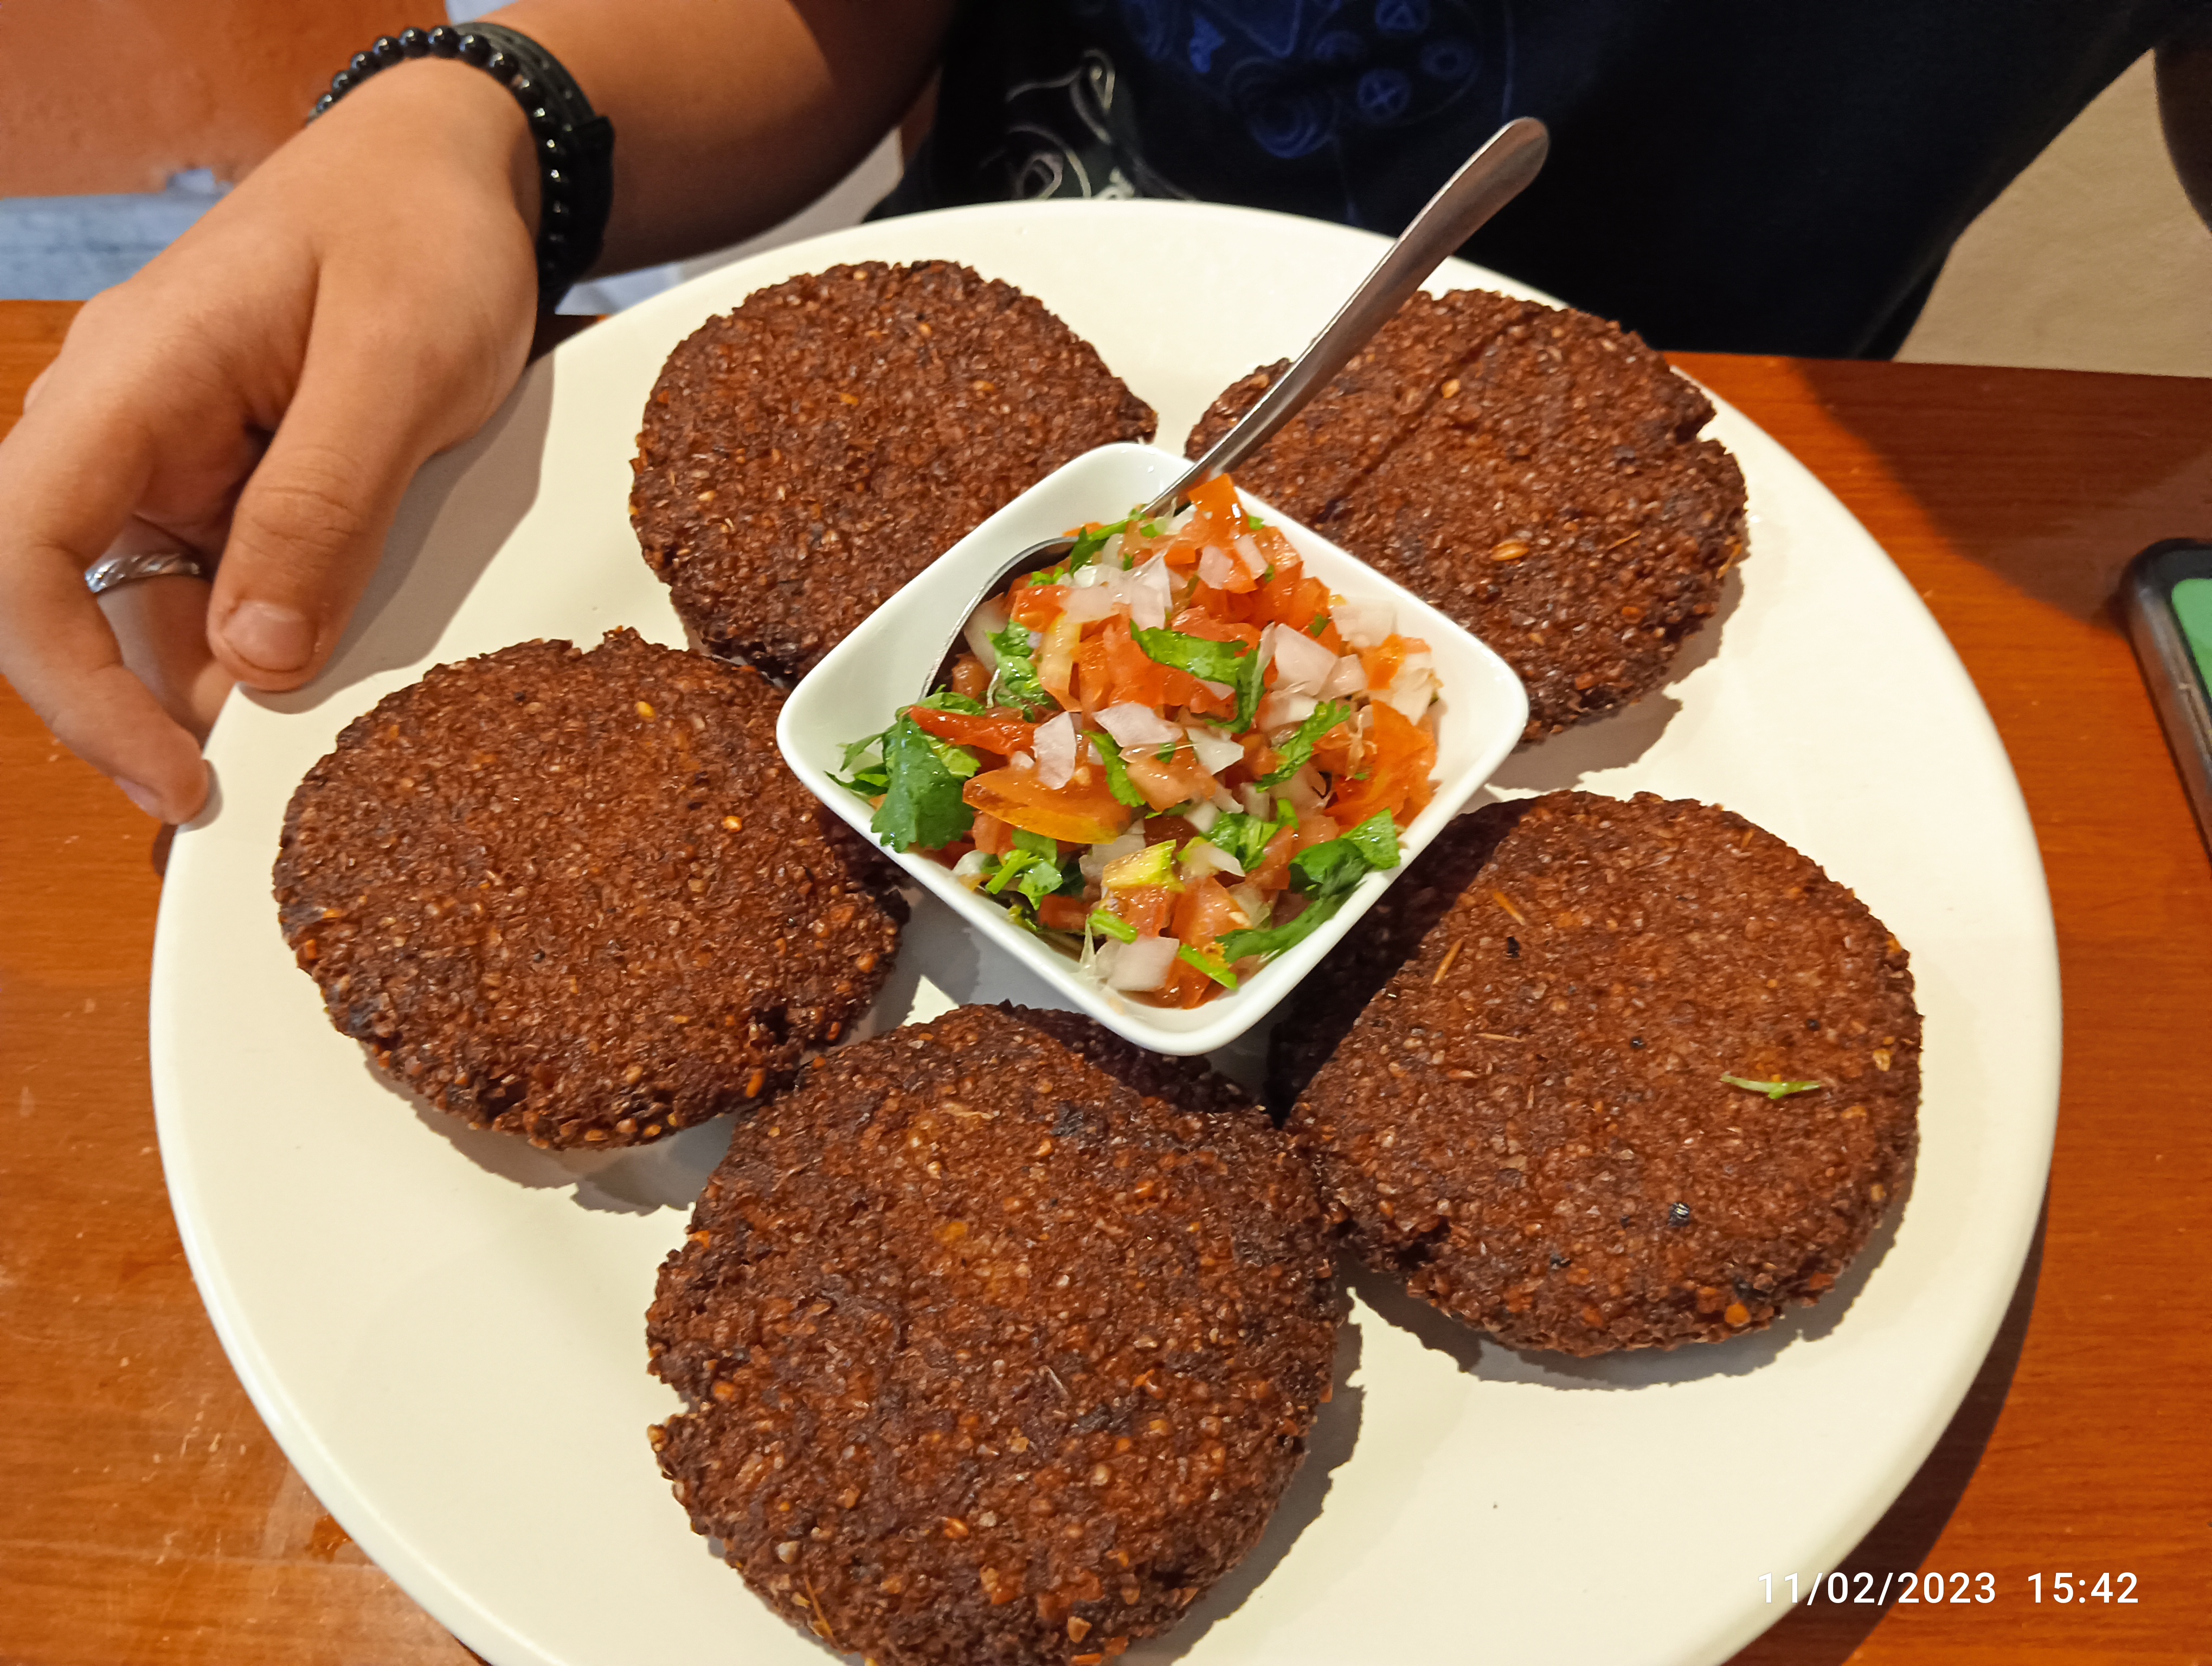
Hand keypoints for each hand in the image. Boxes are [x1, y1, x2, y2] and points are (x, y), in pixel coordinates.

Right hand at [0, 60, 540, 821]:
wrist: (453, 170)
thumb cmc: (422, 233)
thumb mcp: (401, 365)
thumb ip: (326, 504)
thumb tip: (258, 661)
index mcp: (132, 378)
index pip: (25, 551)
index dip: (75, 687)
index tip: (177, 777)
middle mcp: (128, 428)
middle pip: (80, 604)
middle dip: (155, 713)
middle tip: (255, 807)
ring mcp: (178, 459)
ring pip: (165, 609)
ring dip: (227, 691)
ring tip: (315, 765)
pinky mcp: (236, 485)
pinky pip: (231, 586)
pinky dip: (275, 646)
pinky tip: (336, 686)